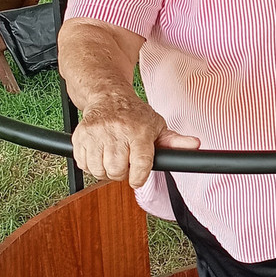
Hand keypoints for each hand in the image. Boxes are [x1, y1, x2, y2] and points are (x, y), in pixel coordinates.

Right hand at [72, 92, 199, 188]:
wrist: (108, 97)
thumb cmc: (135, 116)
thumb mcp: (158, 126)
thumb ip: (175, 141)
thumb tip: (195, 145)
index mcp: (139, 131)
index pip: (140, 164)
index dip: (138, 177)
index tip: (137, 178)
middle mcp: (117, 131)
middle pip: (116, 170)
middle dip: (121, 173)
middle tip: (124, 163)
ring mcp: (96, 133)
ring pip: (99, 170)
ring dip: (106, 171)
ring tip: (112, 159)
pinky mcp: (80, 136)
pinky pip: (83, 165)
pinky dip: (91, 165)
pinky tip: (100, 155)